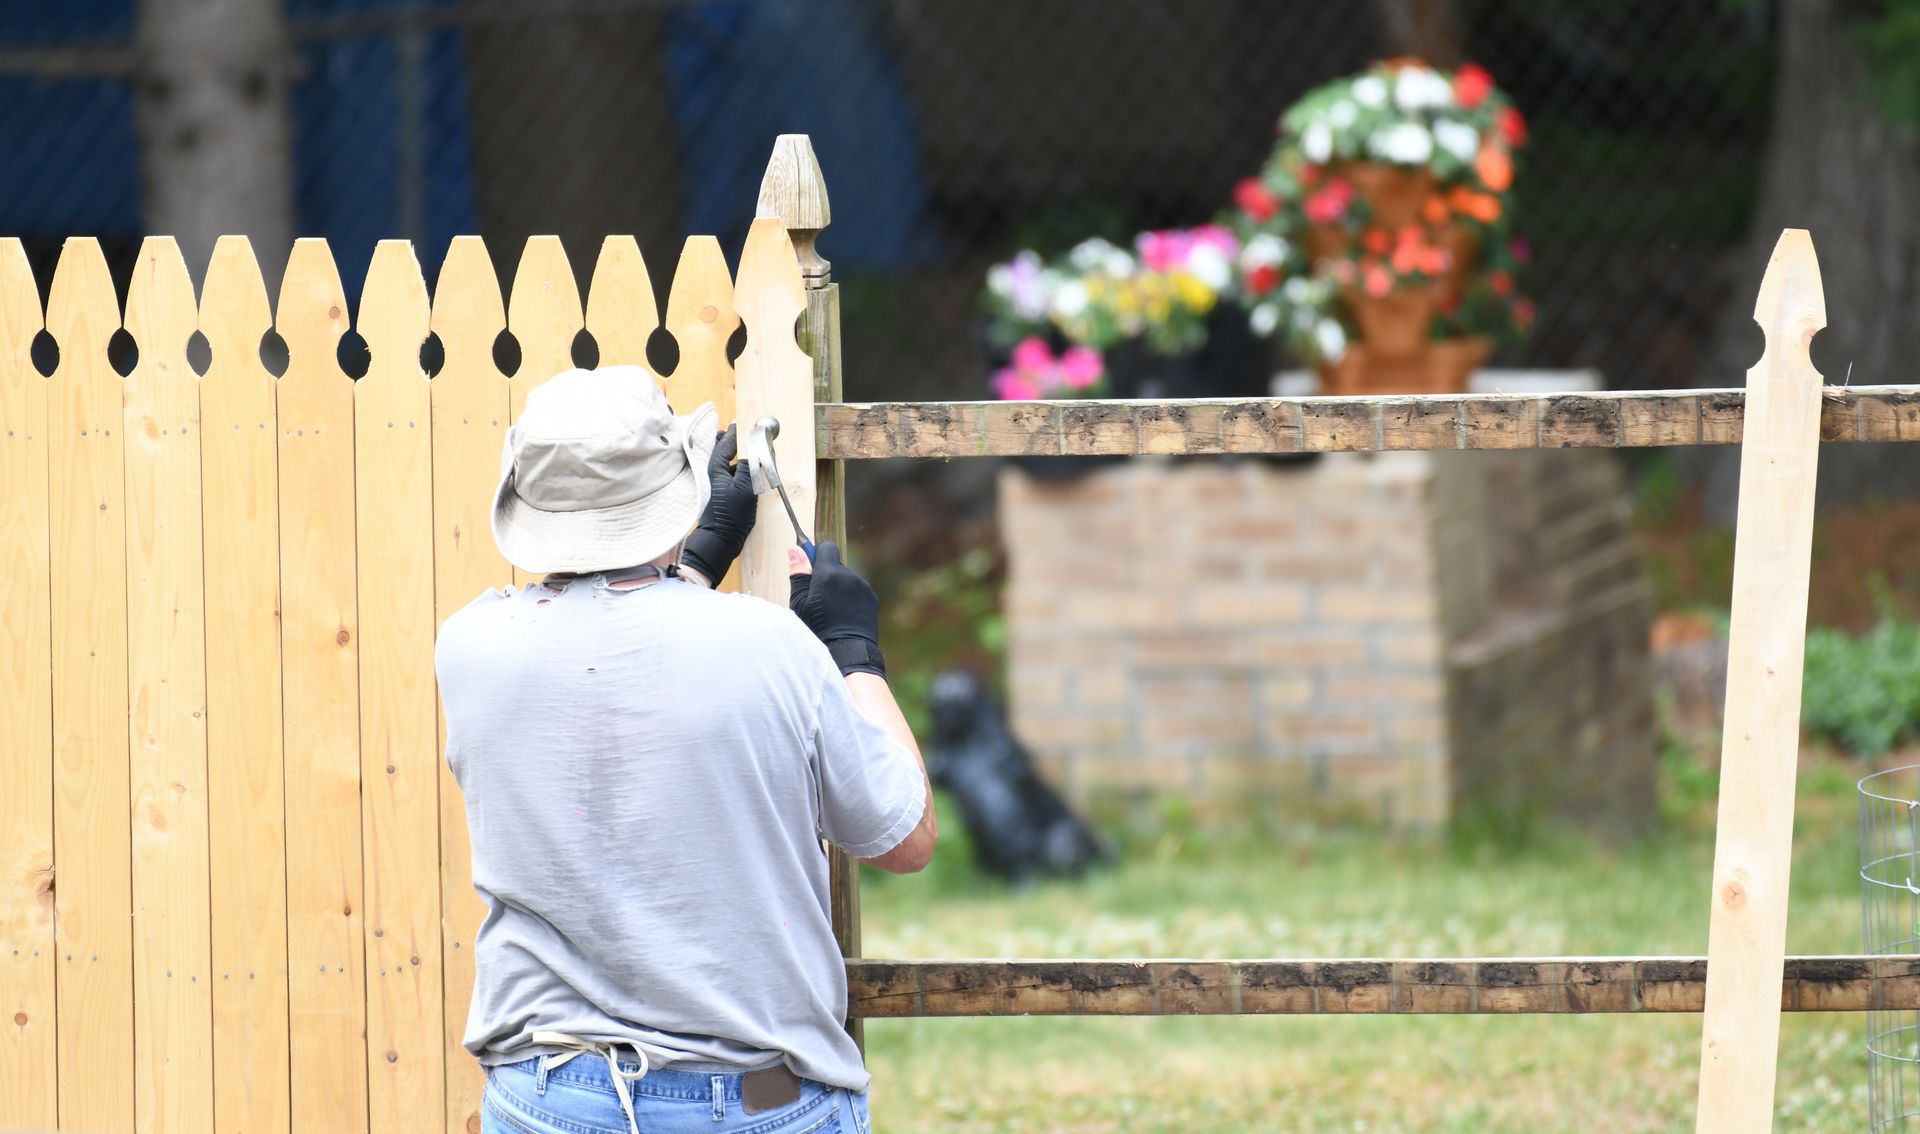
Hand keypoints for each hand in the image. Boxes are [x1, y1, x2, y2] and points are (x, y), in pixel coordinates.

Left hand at [679, 425, 756, 586]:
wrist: (721, 540)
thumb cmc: (731, 514)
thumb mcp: (745, 487)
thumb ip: (749, 464)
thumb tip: (754, 446)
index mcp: (717, 467)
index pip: (727, 440)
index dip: (738, 431)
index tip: (748, 423)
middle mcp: (716, 472)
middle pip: (724, 448)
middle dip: (736, 440)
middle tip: (750, 433)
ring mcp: (720, 482)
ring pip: (730, 460)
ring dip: (742, 454)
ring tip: (756, 450)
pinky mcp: (726, 492)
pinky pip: (735, 472)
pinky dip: (743, 467)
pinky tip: (754, 472)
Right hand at [788, 542, 885, 676]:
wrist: (847, 651)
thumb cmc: (818, 629)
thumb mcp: (799, 603)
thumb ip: (799, 573)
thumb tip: (796, 549)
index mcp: (829, 573)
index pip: (826, 547)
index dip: (816, 555)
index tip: (810, 570)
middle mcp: (849, 576)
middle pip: (836, 565)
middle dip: (826, 575)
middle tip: (817, 598)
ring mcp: (863, 587)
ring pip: (847, 579)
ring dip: (838, 588)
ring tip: (831, 611)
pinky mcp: (871, 599)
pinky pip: (857, 591)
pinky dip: (850, 599)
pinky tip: (843, 616)